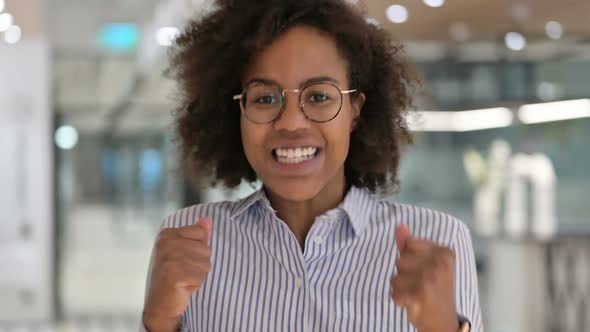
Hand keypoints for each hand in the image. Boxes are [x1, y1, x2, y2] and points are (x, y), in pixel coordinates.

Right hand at [143, 217, 212, 331]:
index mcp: (167, 234)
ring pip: (206, 263)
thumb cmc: (173, 276)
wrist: (160, 304)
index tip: (184, 259)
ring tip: (183, 279)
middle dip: (199, 264)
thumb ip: (197, 234)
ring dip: (198, 275)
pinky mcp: (174, 274)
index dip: (198, 250)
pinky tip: (183, 287)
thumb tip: (207, 219)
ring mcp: (169, 258)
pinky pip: (201, 276)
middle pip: (205, 248)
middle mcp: (166, 243)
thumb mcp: (184, 251)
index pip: (201, 232)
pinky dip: (196, 284)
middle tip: (183, 272)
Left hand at [390, 224, 458, 331]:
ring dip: (401, 288)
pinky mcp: (420, 293)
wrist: (443, 322)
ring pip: (395, 276)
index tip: (425, 272)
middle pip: (400, 260)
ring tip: (418, 294)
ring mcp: (431, 278)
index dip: (410, 261)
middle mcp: (441, 263)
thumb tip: (399, 226)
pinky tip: (413, 303)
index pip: (409, 245)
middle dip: (404, 275)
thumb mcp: (425, 263)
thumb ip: (410, 244)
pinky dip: (399, 299)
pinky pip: (394, 291)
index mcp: (445, 252)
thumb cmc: (433, 290)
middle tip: (422, 286)